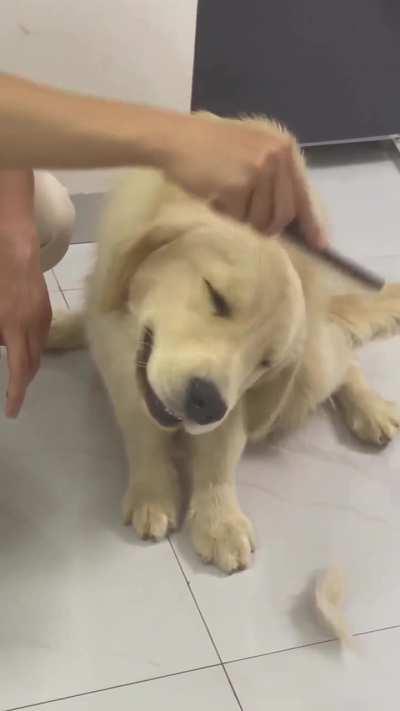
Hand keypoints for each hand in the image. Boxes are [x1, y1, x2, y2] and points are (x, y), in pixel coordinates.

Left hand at [0, 222, 50, 416]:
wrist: (16, 247)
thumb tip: (2, 347)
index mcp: (13, 326)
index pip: (17, 369)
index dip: (15, 393)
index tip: (12, 411)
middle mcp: (32, 326)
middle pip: (31, 365)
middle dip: (21, 383)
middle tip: (12, 397)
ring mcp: (42, 318)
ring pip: (37, 352)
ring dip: (26, 365)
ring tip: (15, 372)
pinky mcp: (46, 310)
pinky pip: (40, 338)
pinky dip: (30, 348)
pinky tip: (19, 344)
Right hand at [170, 113, 327, 248]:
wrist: (177, 139)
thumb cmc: (211, 149)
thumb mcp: (251, 153)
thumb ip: (273, 178)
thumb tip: (287, 219)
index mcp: (284, 147)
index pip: (303, 192)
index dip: (312, 222)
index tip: (320, 244)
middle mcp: (276, 156)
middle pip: (284, 213)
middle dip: (267, 226)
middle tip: (249, 222)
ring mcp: (259, 169)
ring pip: (260, 218)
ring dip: (242, 217)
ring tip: (226, 197)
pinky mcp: (239, 184)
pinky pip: (238, 216)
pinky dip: (225, 212)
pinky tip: (214, 194)